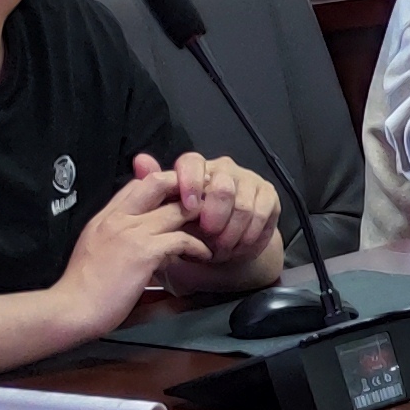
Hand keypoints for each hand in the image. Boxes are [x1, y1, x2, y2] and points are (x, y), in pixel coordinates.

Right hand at [55, 168, 208, 330]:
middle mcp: (117, 218)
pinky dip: (198, 246)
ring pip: (176, 209)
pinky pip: (182, 239)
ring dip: (200, 218)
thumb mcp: (98, 251)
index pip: (138, 184)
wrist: (71, 309)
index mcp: (105, 217)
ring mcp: (130, 232)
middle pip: (158, 182)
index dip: (164, 186)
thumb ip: (119, 238)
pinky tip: (204, 255)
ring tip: (212, 231)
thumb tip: (147, 240)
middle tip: (205, 204)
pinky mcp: (143, 252)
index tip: (182, 199)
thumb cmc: (85, 289)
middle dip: (185, 188)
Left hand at [145, 151, 278, 264]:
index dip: (191, 183)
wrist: (222, 248)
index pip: (193, 162)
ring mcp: (249, 181)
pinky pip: (261, 214)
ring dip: (231, 233)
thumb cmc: (190, 229)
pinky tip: (239, 247)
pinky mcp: (268, 195)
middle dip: (215, 217)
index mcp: (197, 169)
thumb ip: (154, 189)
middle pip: (222, 186)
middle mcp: (224, 169)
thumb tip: (141, 160)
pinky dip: (249, 236)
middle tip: (208, 236)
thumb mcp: (167, 215)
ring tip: (221, 249)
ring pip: (243, 205)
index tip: (189, 207)